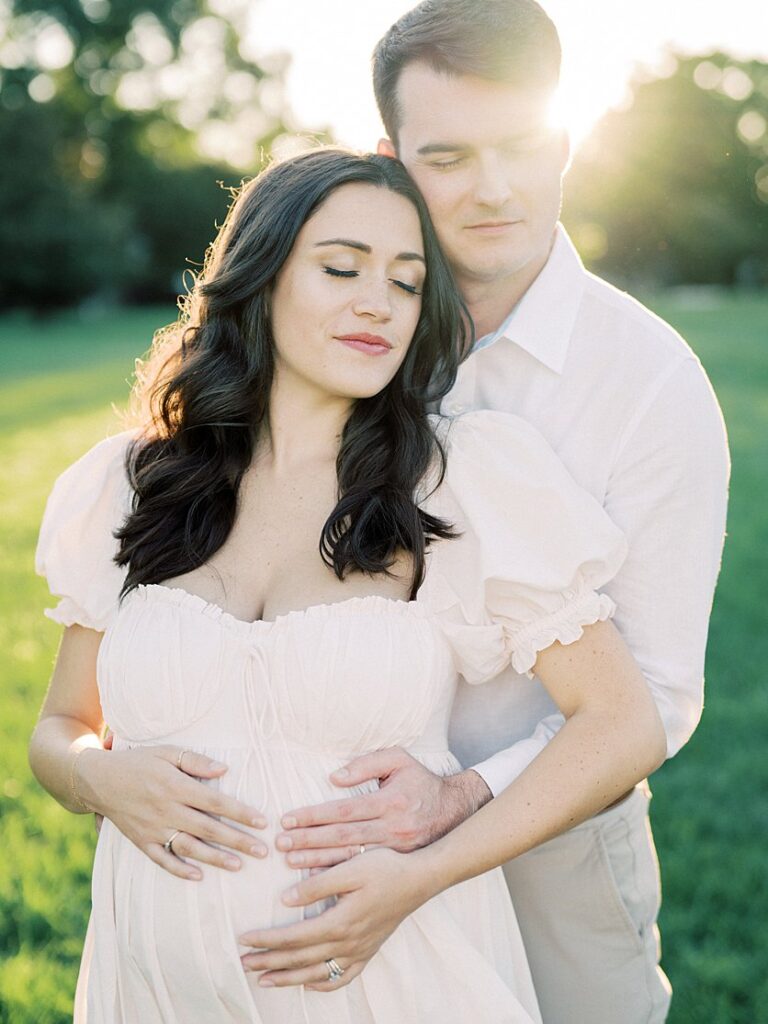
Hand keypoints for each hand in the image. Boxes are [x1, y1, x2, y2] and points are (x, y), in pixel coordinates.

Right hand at [77, 744, 267, 879]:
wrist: (98, 780)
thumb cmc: (139, 761)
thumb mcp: (166, 752)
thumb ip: (195, 760)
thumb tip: (224, 770)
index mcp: (175, 786)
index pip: (215, 803)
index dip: (240, 813)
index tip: (262, 822)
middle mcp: (166, 810)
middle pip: (208, 828)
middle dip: (237, 840)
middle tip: (262, 851)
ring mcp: (153, 829)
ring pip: (189, 847)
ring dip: (215, 858)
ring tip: (239, 865)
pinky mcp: (141, 842)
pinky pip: (162, 860)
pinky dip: (179, 870)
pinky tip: (199, 876)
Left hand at [240, 847, 436, 989]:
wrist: (419, 879)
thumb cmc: (385, 868)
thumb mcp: (350, 868)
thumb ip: (316, 885)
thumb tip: (286, 900)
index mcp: (339, 922)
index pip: (294, 937)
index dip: (267, 940)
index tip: (244, 939)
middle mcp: (348, 943)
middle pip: (300, 959)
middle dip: (269, 962)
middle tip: (244, 962)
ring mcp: (359, 951)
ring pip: (317, 973)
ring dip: (288, 977)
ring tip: (265, 979)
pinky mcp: (369, 951)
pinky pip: (342, 977)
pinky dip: (322, 983)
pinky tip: (308, 981)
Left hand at [276, 747, 491, 869]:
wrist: (456, 812)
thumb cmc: (421, 781)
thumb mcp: (399, 760)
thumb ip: (367, 763)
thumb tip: (335, 777)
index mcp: (390, 803)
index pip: (343, 811)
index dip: (313, 816)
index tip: (287, 820)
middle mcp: (392, 830)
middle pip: (342, 838)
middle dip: (308, 842)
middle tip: (280, 845)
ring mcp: (395, 852)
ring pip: (350, 860)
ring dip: (317, 861)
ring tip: (290, 862)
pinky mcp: (396, 865)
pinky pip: (363, 873)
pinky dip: (338, 877)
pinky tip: (315, 880)